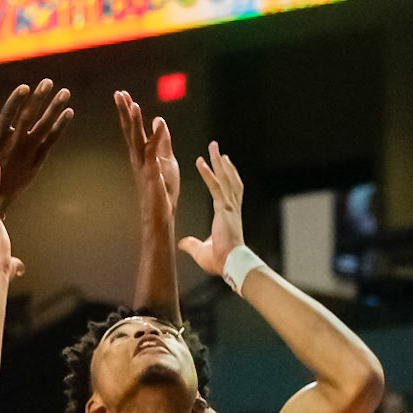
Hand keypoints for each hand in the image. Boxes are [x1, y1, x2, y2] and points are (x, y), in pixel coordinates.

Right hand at [0, 79, 72, 210]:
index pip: (7, 116)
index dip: (16, 101)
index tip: (25, 87)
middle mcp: (14, 144)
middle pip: (28, 118)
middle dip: (39, 99)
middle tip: (47, 82)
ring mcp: (28, 152)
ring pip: (44, 127)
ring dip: (54, 109)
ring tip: (64, 93)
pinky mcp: (38, 160)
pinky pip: (51, 140)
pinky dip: (60, 127)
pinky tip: (68, 112)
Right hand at [115, 90, 178, 216]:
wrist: (161, 214)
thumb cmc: (163, 189)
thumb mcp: (166, 158)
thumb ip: (162, 140)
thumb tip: (159, 120)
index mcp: (141, 152)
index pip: (133, 127)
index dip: (128, 111)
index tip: (123, 94)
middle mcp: (138, 157)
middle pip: (130, 130)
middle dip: (125, 111)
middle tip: (119, 93)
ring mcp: (144, 165)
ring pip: (137, 139)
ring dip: (135, 121)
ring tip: (132, 104)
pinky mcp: (152, 174)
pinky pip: (153, 152)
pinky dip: (156, 136)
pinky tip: (158, 123)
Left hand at [177, 142, 245, 275]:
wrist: (230, 265)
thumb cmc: (220, 261)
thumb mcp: (201, 251)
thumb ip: (192, 244)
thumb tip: (182, 243)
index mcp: (228, 216)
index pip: (229, 191)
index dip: (228, 176)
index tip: (224, 164)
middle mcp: (231, 208)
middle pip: (229, 179)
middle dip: (223, 163)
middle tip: (218, 149)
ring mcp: (228, 206)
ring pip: (224, 178)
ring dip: (217, 161)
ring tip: (213, 147)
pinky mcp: (223, 208)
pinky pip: (215, 186)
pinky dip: (208, 172)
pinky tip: (200, 161)